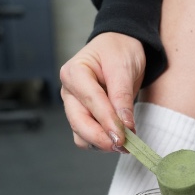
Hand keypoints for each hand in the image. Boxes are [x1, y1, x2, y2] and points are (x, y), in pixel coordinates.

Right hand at [59, 32, 145, 151]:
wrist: (119, 48)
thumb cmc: (119, 52)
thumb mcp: (124, 68)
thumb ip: (122, 97)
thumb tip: (125, 126)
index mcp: (74, 72)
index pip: (91, 101)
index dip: (108, 121)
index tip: (124, 136)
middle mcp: (69, 92)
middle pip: (79, 123)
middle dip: (101, 138)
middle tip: (125, 145)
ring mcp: (73, 106)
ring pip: (81, 135)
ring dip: (102, 143)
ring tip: (126, 142)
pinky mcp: (82, 117)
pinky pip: (87, 138)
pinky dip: (102, 142)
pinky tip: (119, 138)